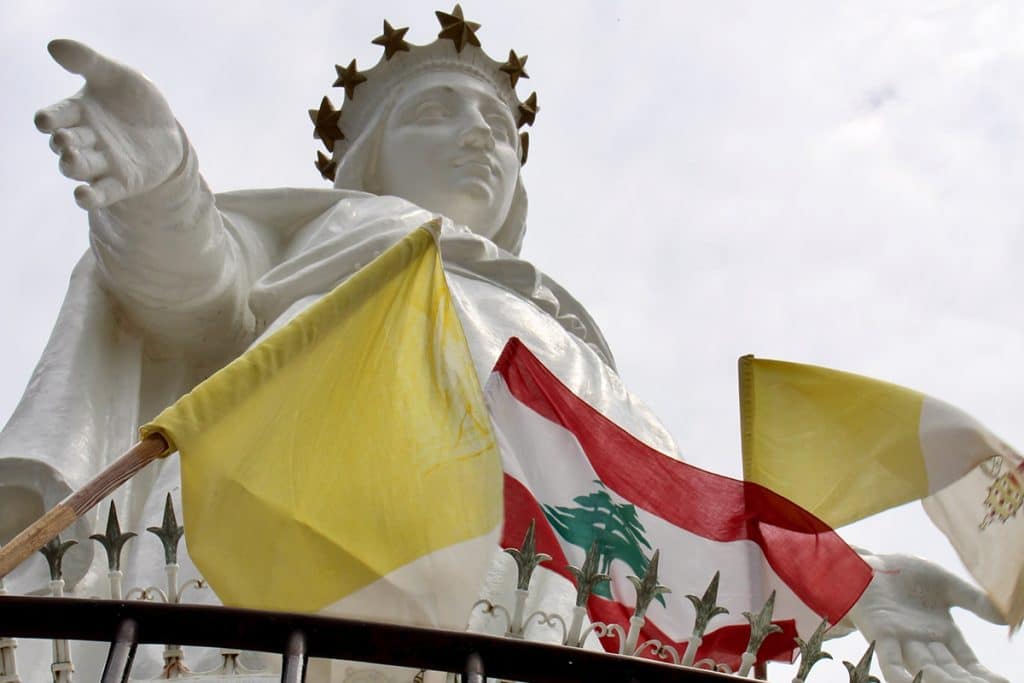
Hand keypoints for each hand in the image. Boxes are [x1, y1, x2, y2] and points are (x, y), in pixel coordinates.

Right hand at [35, 39, 183, 209]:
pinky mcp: (122, 183)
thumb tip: (54, 45)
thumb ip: (89, 61)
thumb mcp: (117, 75)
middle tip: (65, 140)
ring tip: (72, 160)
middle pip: (65, 144)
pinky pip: (101, 193)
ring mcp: (102, 162)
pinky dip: (90, 196)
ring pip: (78, 168)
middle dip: (63, 143)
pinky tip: (83, 197)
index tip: (46, 121)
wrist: (166, 129)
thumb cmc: (134, 99)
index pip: (57, 116)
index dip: (49, 119)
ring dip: (72, 166)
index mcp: (78, 112)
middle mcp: (85, 139)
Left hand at [846, 551, 1007, 682]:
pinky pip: (890, 660)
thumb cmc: (903, 574)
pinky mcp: (880, 632)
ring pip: (926, 670)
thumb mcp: (945, 584)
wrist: (867, 561)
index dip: (982, 676)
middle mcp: (923, 642)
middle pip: (949, 672)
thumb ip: (973, 599)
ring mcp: (902, 639)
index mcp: (941, 633)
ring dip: (942, 682)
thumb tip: (1005, 617)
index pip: (967, 664)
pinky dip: (900, 675)